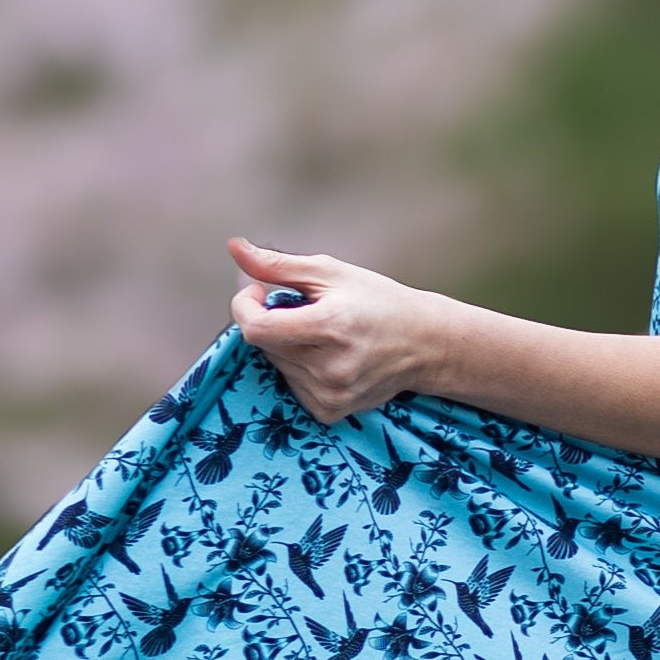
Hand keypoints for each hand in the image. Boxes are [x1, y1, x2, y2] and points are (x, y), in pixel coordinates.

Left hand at [227, 240, 454, 423]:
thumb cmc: (378, 301)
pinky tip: (328, 358)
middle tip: (304, 310)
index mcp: (330, 327)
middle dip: (272, 322)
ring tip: (323, 335)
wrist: (425, 344)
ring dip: (286, 345)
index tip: (259, 290)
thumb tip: (234, 249)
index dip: (246, 306)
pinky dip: (299, 368)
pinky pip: (292, 385)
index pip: (256, 328)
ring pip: (276, 365)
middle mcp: (329, 368)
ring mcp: (330, 394)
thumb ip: (278, 265)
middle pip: (264, 344)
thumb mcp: (331, 273)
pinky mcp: (330, 411)